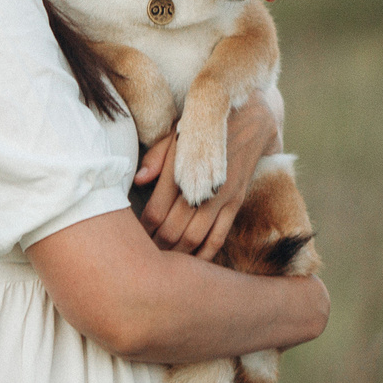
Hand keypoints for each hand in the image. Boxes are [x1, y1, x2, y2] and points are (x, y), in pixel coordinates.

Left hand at [134, 91, 281, 258]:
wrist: (249, 119)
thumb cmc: (204, 127)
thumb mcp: (177, 134)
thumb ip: (156, 158)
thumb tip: (138, 181)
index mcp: (182, 168)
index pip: (155, 211)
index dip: (142, 229)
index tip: (132, 236)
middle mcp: (201, 186)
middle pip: (173, 230)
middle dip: (155, 247)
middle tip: (143, 257)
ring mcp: (221, 197)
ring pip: (195, 238)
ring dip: (177, 255)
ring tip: (163, 263)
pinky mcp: (235, 203)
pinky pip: (219, 236)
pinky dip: (204, 254)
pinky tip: (193, 263)